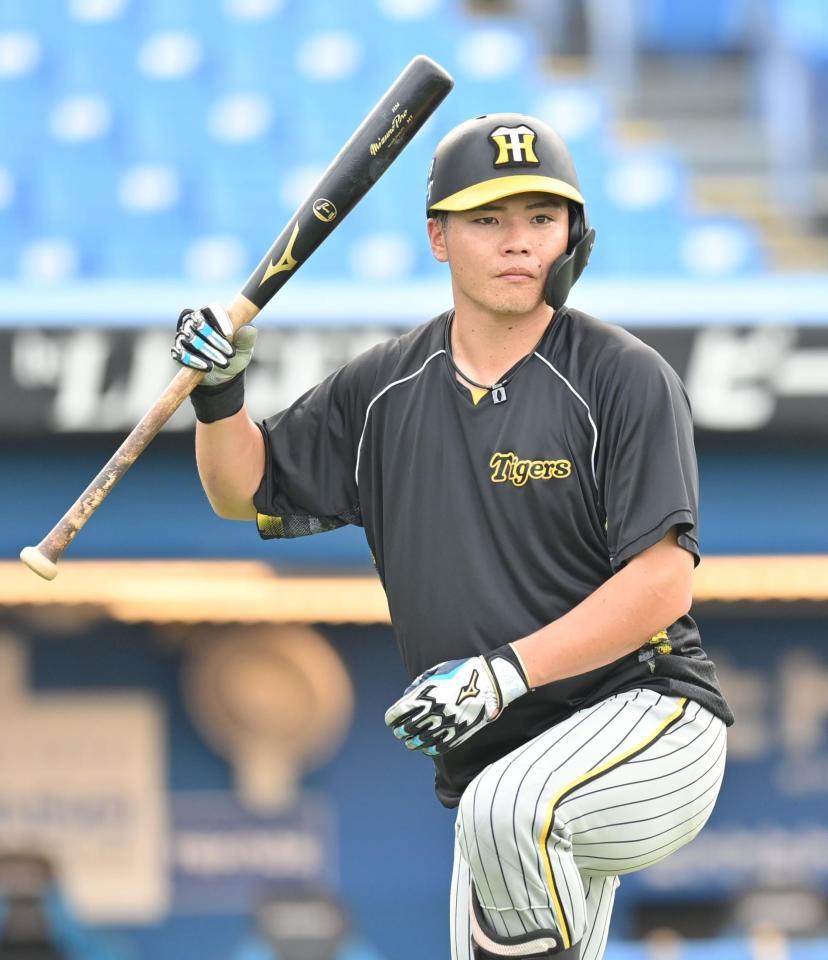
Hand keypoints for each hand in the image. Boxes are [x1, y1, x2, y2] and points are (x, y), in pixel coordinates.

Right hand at [171, 303, 256, 385]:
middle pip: (200, 324)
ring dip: (208, 351)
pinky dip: (195, 361)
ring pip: (191, 339)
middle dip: (216, 339)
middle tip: (231, 353)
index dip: (220, 319)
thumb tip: (248, 329)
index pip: (212, 309)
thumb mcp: (245, 349)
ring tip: (223, 363)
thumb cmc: (234, 356)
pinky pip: (181, 353)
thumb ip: (247, 338)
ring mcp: (185, 335)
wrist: (223, 376)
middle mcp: (196, 321)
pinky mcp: (179, 350)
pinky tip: (207, 367)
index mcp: (213, 315)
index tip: (230, 333)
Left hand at [384, 645, 529, 756]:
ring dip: (412, 743)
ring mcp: (445, 724)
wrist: (490, 681)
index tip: (391, 721)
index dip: (391, 719)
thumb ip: (419, 684)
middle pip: (406, 729)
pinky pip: (437, 748)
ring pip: (419, 741)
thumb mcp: (437, 671)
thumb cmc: (462, 672)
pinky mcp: (457, 734)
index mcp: (424, 694)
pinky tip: (426, 747)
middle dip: (400, 731)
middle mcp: (432, 711)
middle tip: (399, 732)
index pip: (398, 713)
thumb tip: (406, 697)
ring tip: (411, 742)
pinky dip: (428, 749)